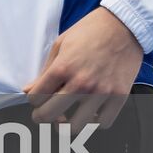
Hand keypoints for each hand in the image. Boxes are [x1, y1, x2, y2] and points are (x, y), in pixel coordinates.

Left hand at [23, 7, 144, 128]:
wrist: (124, 26)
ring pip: (76, 126)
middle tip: (45, 114)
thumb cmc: (90, 31)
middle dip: (42, 117)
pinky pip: (103, 123)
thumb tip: (29, 90)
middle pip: (50, 115)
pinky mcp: (120, 97)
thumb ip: (45, 71)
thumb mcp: (60, 45)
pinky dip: (94, 122)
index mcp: (62, 68)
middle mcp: (81, 83)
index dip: (32, 101)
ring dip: (68, 124)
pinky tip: (90, 112)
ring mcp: (102, 92)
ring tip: (68, 116)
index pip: (35, 98)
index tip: (37, 98)